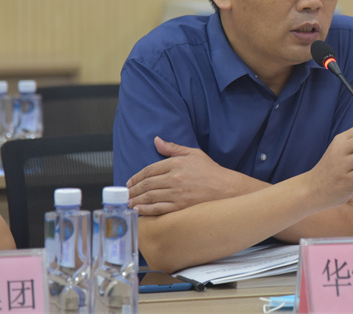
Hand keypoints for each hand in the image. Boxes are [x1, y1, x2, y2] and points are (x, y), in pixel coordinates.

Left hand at [126, 136, 251, 215]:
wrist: (227, 189)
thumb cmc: (211, 172)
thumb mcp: (193, 154)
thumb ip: (173, 148)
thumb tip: (157, 140)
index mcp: (177, 163)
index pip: (150, 170)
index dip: (137, 176)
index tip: (130, 182)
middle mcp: (175, 178)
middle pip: (147, 184)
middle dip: (133, 190)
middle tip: (125, 194)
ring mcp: (178, 193)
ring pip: (150, 197)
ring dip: (136, 200)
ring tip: (128, 203)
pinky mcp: (181, 207)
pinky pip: (159, 209)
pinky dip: (146, 210)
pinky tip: (139, 210)